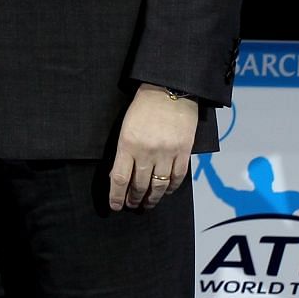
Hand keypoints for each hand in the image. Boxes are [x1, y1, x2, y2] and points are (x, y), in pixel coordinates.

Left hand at [108, 84, 198, 210]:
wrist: (169, 91)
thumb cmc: (142, 107)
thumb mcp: (125, 127)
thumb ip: (123, 151)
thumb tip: (120, 175)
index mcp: (127, 144)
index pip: (119, 178)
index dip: (116, 196)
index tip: (115, 206)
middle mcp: (147, 152)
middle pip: (139, 185)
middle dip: (134, 199)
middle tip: (132, 206)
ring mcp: (167, 154)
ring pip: (158, 186)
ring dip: (152, 198)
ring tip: (147, 204)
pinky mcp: (183, 152)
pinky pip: (177, 178)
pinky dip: (170, 188)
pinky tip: (165, 192)